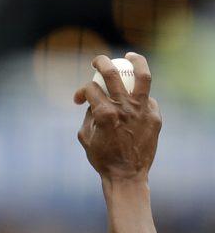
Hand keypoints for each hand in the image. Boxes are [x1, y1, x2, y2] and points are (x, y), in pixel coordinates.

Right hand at [73, 52, 161, 181]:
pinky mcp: (154, 116)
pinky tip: (136, 99)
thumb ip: (87, 117)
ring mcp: (142, 110)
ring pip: (142, 75)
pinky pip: (148, 100)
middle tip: (97, 61)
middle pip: (112, 73)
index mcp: (104, 113)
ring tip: (130, 56)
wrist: (126, 176)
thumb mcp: (85, 139)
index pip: (90, 89)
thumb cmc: (103, 159)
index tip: (79, 99)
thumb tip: (92, 103)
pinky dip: (140, 98)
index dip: (81, 91)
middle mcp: (124, 107)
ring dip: (136, 61)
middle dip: (102, 62)